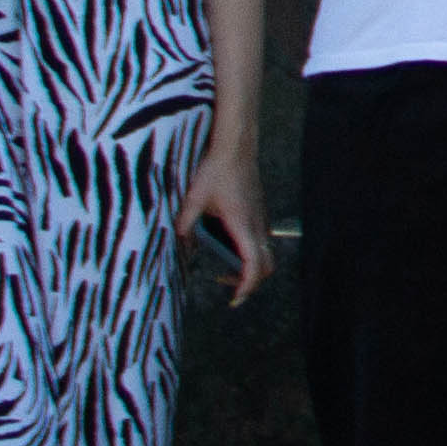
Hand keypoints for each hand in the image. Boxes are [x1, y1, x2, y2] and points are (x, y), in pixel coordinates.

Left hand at [178, 137, 270, 304]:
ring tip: (227, 271)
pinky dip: (251, 254)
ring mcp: (261, 219)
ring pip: (266, 254)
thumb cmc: (217, 170)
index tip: (234, 299)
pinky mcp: (259, 213)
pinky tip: (230, 247)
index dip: (247, 286)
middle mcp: (257, 225)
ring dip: (251, 268)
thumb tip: (179, 242)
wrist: (236, 146)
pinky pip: (262, 241)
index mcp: (243, 224)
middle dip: (251, 283)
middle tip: (230, 291)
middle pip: (267, 266)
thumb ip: (186, 222)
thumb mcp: (194, 198)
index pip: (254, 264)